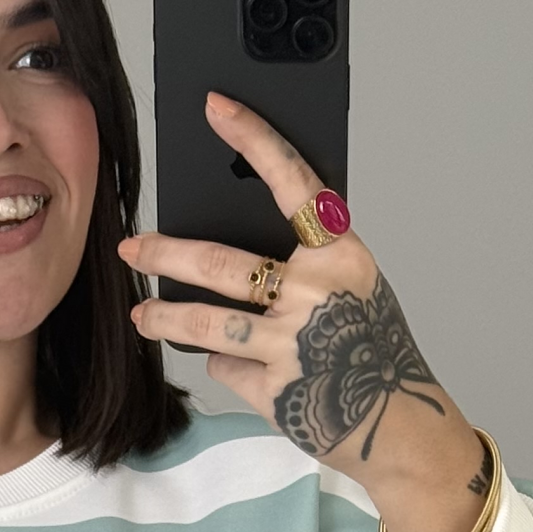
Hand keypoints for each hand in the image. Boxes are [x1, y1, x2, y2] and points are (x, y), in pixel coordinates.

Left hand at [120, 94, 495, 531]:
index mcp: (341, 255)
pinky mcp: (275, 390)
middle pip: (219, 263)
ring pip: (205, 322)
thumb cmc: (375, 351)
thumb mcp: (352, 291)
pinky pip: (228, 367)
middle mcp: (315, 293)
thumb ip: (306, 266)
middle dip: (165, 253)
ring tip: (141, 316)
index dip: (253, 139)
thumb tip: (232, 259)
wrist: (399, 424)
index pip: (292, 182)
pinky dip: (230, 366)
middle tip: (133, 246)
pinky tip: (242, 368)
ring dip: (163, 319)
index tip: (216, 107)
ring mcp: (292, 344)